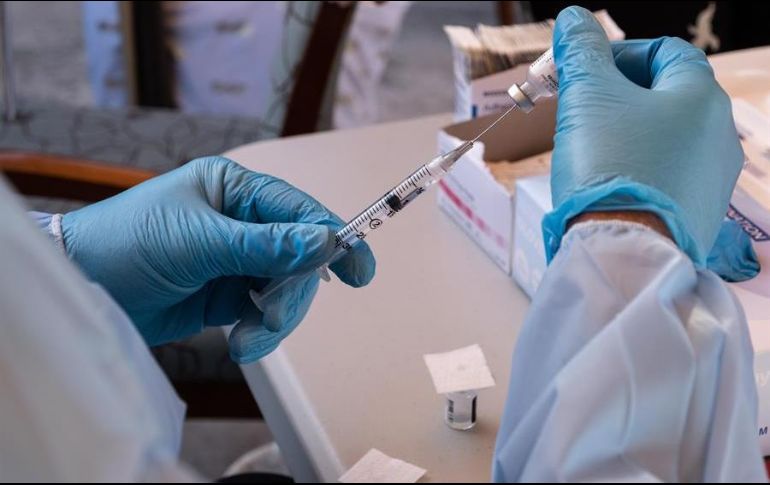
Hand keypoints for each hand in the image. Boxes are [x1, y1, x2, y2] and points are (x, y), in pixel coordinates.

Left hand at [62, 156, 375, 362]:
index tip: (360, 270)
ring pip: (285, 288)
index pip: (297, 209)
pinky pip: (265, 312)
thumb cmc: (127, 245)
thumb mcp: (198, 242)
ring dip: (276, 318)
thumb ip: (265, 245)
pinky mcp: (228, 295)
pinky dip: (261, 331)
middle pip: (298, 256)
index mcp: (233, 189)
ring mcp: (236, 259)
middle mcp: (240, 221)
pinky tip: (241, 341)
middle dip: (292, 291)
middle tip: (273, 317)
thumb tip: (326, 242)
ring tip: (248, 339)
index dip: (333, 237)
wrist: (83, 289)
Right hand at [544, 6, 743, 265]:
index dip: (620, 53)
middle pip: (666, 96)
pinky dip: (639, 168)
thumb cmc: (610, 164)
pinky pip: (668, 176)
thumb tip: (573, 18)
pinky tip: (610, 184)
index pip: (665, 52)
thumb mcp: (587, 97)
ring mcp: (714, 178)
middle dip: (618, 95)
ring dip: (628, 132)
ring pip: (667, 138)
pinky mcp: (702, 213)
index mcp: (700, 96)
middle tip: (578, 108)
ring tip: (589, 149)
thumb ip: (581, 52)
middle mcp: (719, 134)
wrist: (627, 252)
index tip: (583, 70)